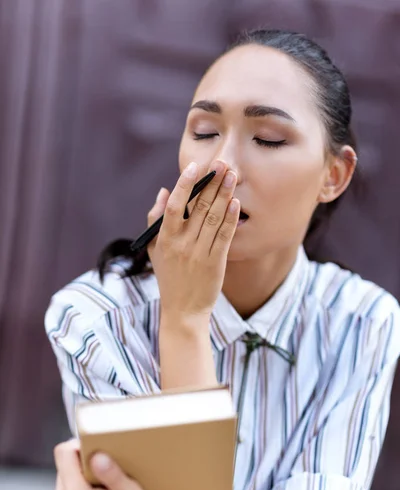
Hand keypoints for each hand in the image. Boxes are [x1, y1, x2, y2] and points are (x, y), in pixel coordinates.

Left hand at [52, 439, 174, 489]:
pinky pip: (65, 489)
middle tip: (105, 465)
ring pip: (64, 475)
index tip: (98, 447)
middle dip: (82, 459)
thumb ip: (112, 474)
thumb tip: (97, 456)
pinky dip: (78, 484)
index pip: (64, 453)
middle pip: (63, 463)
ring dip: (80, 472)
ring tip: (102, 480)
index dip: (79, 444)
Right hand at [147, 160, 239, 319]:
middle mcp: (182, 244)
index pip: (174, 206)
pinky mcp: (215, 263)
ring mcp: (199, 253)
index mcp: (164, 239)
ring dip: (224, 194)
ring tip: (232, 175)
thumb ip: (156, 219)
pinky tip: (236, 202)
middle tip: (222, 162)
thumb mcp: (154, 249)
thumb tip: (163, 191)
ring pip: (214, 218)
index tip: (195, 166)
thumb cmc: (169, 276)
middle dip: (212, 182)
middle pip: (198, 207)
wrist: (183, 310)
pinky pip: (224, 236)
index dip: (185, 184)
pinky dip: (231, 218)